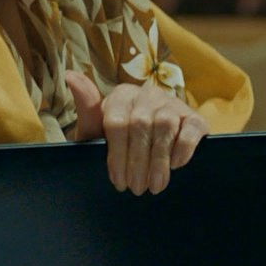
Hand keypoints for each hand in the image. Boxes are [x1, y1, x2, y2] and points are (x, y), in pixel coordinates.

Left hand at [65, 70, 208, 194]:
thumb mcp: (97, 132)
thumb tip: (71, 76)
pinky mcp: (194, 117)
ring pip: (165, 126)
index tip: (117, 180)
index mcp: (121, 95)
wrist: (151, 153)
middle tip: (136, 189)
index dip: (117, 154)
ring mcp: (172, 103)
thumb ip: (86, 109)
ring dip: (159, 160)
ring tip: (154, 185)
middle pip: (140, 125)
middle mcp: (147, 94)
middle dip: (137, 162)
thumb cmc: (119, 143)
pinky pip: (191, 129)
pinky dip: (183, 149)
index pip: (117, 122)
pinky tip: (176, 166)